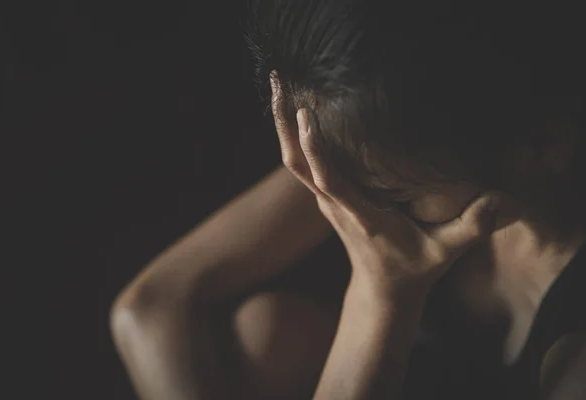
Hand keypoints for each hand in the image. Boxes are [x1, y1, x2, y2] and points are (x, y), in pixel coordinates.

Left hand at [270, 75, 500, 294]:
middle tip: (276, 83)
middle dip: (283, 125)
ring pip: (293, 163)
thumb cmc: (414, 269)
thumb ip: (472, 227)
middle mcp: (334, 206)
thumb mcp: (446, 251)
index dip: (315, 149)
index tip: (306, 115)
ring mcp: (326, 202)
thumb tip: (502, 201)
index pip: (329, 180)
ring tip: (277, 86)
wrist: (383, 289)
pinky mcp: (327, 199)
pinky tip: (294, 111)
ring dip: (282, 127)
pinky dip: (294, 138)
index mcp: (359, 215)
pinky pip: (303, 166)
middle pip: (296, 164)